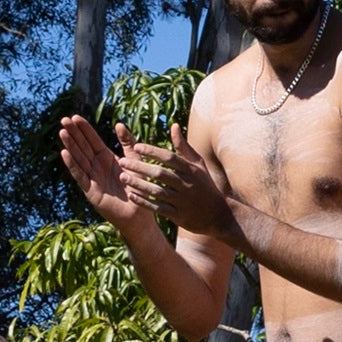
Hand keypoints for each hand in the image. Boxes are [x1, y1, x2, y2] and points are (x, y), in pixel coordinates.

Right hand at [57, 116, 149, 227]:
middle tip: (64, 120)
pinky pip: (80, 176)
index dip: (84, 129)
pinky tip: (65, 153)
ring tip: (62, 132)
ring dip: (70, 146)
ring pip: (79, 159)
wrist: (140, 214)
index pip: (93, 140)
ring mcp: (92, 178)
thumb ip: (128, 143)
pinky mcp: (91, 191)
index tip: (75, 117)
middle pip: (83, 147)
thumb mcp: (135, 161)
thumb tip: (119, 123)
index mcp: (107, 159)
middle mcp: (97, 167)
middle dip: (74, 134)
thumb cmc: (139, 188)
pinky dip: (73, 165)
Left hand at [119, 123, 236, 238]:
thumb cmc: (206, 186)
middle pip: (160, 174)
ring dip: (138, 184)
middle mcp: (187, 185)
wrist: (219, 215)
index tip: (136, 146)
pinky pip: (158, 208)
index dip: (152, 151)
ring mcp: (183, 201)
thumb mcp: (199, 165)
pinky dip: (144, 202)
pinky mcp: (179, 216)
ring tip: (122, 178)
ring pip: (157, 191)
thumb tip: (173, 125)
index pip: (170, 158)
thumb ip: (184, 147)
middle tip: (122, 162)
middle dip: (140, 167)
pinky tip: (131, 196)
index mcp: (191, 170)